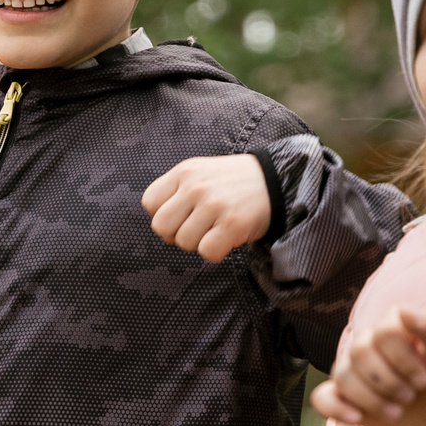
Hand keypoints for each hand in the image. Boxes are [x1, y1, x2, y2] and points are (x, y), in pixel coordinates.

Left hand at [142, 155, 272, 262]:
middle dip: (177, 234)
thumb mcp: (200, 173)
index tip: (182, 215)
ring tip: (217, 228)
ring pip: (184, 243)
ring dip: (199, 242)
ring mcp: (213, 205)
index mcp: (184, 172)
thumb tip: (161, 226)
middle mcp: (195, 187)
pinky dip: (216, 252)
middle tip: (198, 227)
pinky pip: (207, 252)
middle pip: (161, 227)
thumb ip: (176, 191)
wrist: (276, 181)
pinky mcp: (232, 224)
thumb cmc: (233, 183)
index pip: (149, 203)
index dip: (163, 215)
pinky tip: (227, 237)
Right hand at [312, 307, 425, 425]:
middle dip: (389, 382)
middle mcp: (367, 343)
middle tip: (411, 396)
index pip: (383, 333)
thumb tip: (404, 310)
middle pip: (360, 353)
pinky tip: (357, 419)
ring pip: (343, 376)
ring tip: (397, 412)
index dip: (404, 360)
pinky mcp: (343, 397)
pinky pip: (322, 398)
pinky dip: (336, 409)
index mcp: (392, 326)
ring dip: (372, 400)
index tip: (425, 380)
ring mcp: (353, 369)